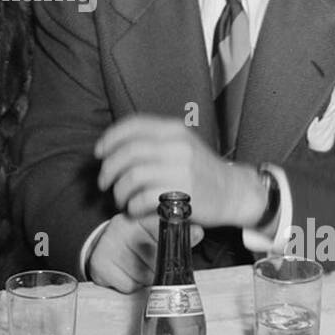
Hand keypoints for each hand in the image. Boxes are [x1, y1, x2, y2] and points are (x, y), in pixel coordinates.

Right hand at [88, 213, 203, 292]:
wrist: (103, 247)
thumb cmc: (135, 240)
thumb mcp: (154, 233)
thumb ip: (177, 234)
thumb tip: (198, 232)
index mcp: (137, 217)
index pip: (160, 228)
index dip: (174, 239)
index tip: (196, 235)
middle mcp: (120, 227)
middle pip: (155, 259)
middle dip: (158, 267)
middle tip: (153, 262)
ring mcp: (108, 245)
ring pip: (142, 276)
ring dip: (144, 278)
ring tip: (136, 266)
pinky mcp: (99, 264)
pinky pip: (128, 285)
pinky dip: (130, 285)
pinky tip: (125, 273)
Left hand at [95, 115, 266, 227]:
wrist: (234, 193)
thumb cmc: (201, 171)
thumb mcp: (181, 145)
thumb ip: (153, 142)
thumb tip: (113, 148)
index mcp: (174, 130)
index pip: (133, 125)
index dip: (110, 138)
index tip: (99, 152)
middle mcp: (177, 146)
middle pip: (127, 152)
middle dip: (108, 169)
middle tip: (104, 183)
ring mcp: (181, 170)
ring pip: (132, 176)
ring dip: (119, 191)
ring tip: (120, 199)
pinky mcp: (183, 195)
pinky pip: (143, 198)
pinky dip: (132, 206)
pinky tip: (133, 209)